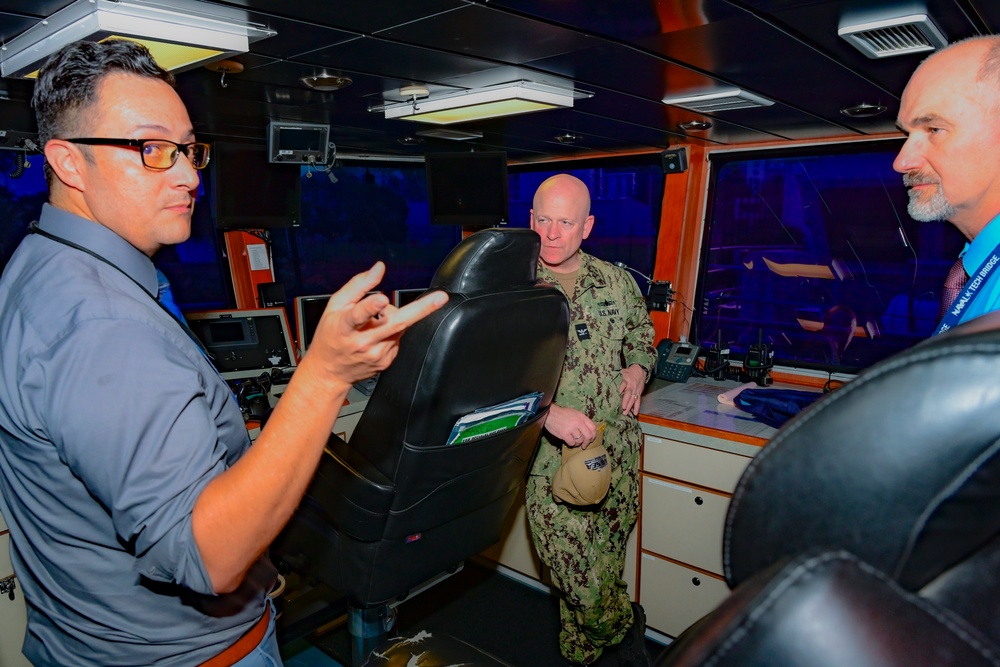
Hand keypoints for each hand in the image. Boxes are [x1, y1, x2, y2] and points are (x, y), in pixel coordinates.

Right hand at [308, 262, 447, 385]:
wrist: (329, 372)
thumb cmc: (330, 335)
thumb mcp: (335, 306)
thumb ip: (358, 286)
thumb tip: (379, 268)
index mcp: (345, 327)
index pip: (357, 315)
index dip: (370, 307)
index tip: (381, 300)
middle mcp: (362, 342)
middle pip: (395, 324)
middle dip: (421, 310)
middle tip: (441, 298)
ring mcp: (377, 354)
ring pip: (398, 326)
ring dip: (391, 317)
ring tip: (372, 323)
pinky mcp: (386, 361)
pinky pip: (397, 337)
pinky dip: (390, 331)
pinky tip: (375, 335)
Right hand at [544, 403, 596, 448]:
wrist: (549, 413)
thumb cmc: (561, 413)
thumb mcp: (574, 413)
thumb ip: (582, 420)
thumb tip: (588, 430)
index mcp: (581, 417)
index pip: (593, 428)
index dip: (593, 435)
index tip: (591, 439)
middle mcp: (578, 422)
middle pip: (588, 436)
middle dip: (587, 442)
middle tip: (584, 445)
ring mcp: (572, 428)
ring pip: (580, 440)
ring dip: (578, 443)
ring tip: (574, 442)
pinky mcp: (565, 434)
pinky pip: (572, 443)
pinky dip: (571, 444)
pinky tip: (568, 441)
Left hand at [619, 364, 644, 415]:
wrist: (640, 370)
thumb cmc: (629, 372)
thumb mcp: (622, 372)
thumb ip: (616, 376)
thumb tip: (607, 378)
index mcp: (626, 380)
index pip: (622, 386)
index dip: (620, 390)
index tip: (616, 395)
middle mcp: (631, 386)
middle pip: (628, 394)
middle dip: (626, 401)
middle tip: (622, 408)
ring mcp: (635, 391)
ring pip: (633, 399)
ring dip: (630, 407)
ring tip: (625, 413)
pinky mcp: (639, 393)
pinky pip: (638, 401)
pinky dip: (637, 407)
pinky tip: (635, 413)